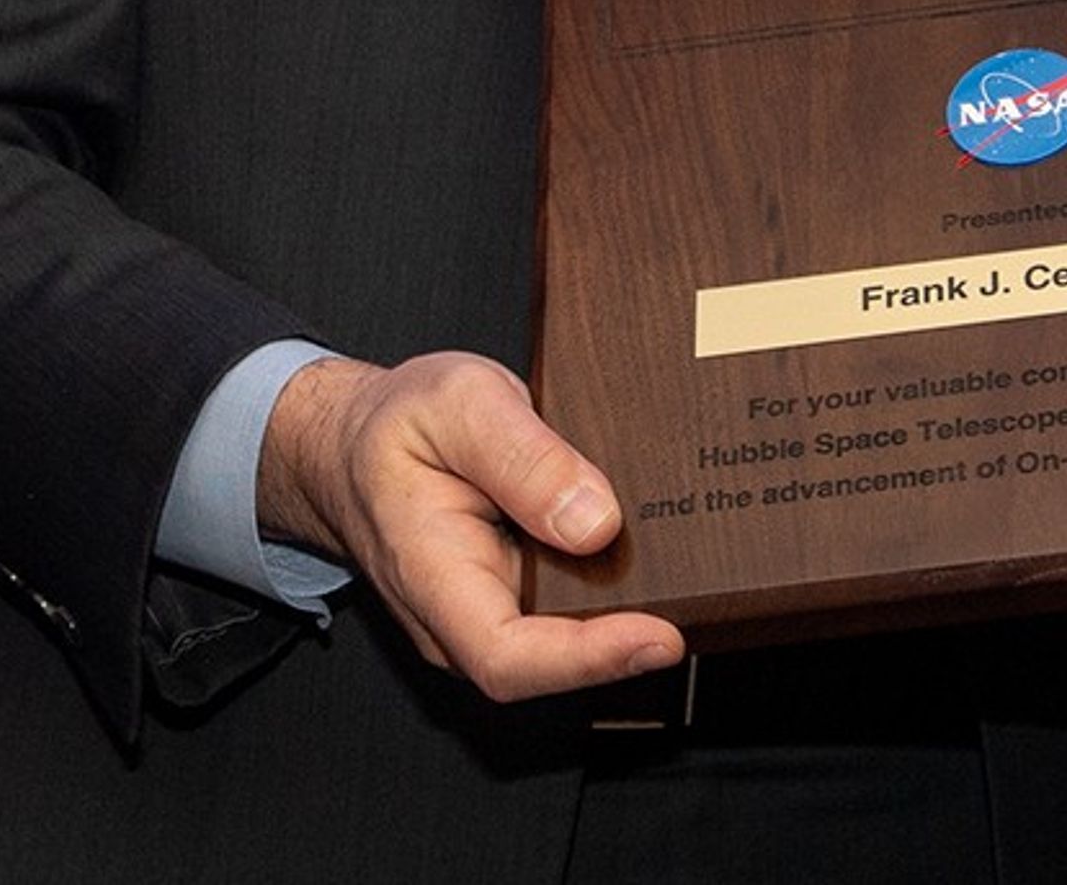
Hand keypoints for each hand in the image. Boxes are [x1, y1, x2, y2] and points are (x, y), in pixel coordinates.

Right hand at [258, 351, 681, 701]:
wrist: (356, 442)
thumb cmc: (398, 424)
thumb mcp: (459, 404)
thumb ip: (525, 458)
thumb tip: (596, 521)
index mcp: (431, 577)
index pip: (507, 656)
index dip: (587, 660)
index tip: (660, 637)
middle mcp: (461, 616)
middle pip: (552, 661)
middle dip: (630, 642)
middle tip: (710, 598)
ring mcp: (490, 611)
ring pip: (568, 639)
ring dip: (633, 617)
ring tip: (704, 578)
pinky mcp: (517, 595)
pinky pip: (571, 609)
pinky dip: (620, 593)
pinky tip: (668, 561)